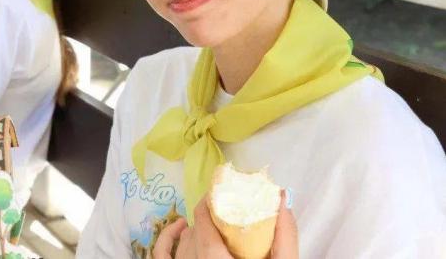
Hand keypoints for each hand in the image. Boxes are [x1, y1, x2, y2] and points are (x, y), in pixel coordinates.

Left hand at [153, 194, 296, 258]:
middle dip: (210, 217)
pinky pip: (160, 255)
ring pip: (181, 244)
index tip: (223, 193)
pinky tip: (179, 228)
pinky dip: (166, 239)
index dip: (211, 202)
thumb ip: (285, 239)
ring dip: (195, 229)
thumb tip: (283, 199)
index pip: (203, 222)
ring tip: (213, 222)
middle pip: (195, 233)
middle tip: (226, 209)